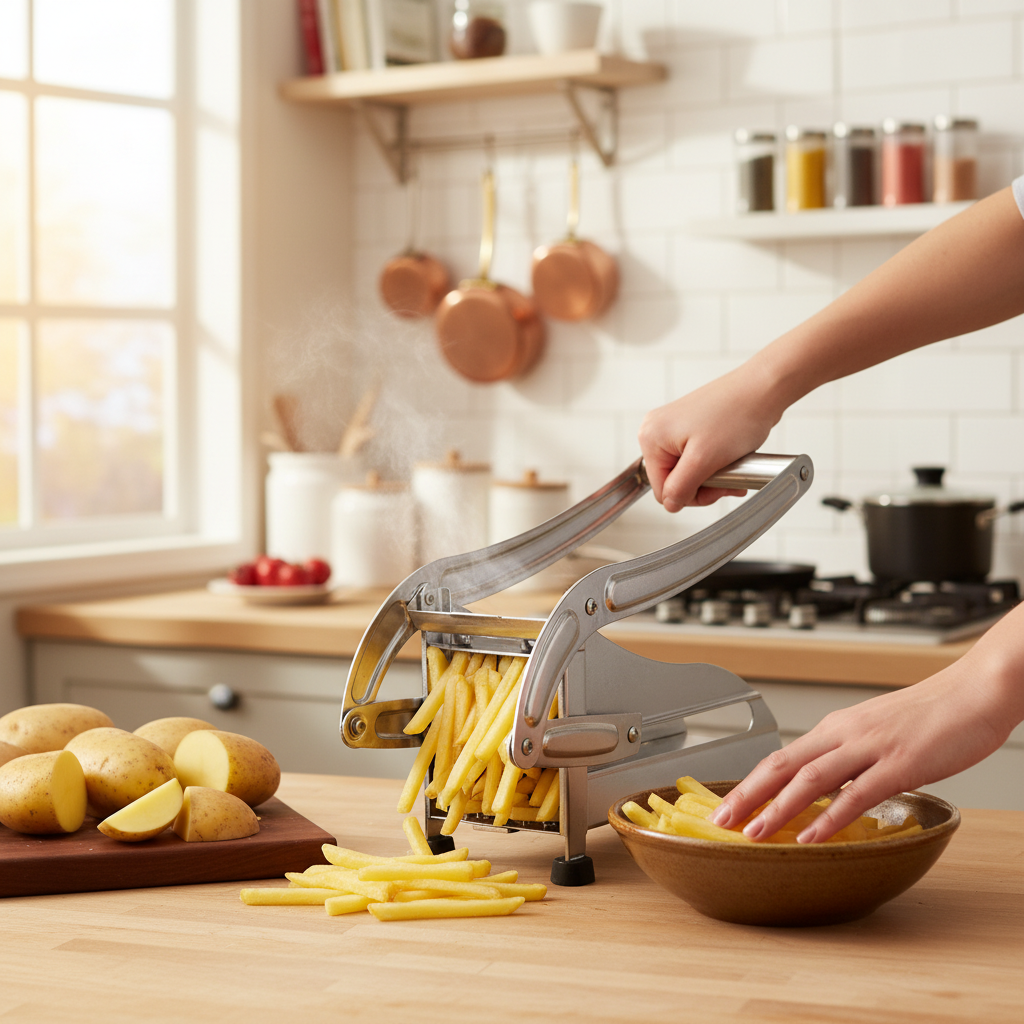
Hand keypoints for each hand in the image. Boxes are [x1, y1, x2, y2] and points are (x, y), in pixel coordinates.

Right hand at [637, 364, 780, 511]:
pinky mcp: (689, 426)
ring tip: (733, 464)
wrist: (762, 389)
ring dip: (712, 475)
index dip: (691, 495)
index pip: (662, 490)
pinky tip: (730, 456)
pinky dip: (715, 463)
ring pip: (687, 471)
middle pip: (673, 481)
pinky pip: (696, 458)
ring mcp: (672, 427)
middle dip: (703, 484)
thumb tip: (670, 504)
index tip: (717, 486)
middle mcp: (656, 430)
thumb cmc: (736, 415)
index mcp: (651, 438)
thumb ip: (681, 488)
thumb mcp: (704, 461)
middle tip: (729, 476)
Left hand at [708, 606, 1023, 841]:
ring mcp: (871, 748)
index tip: (727, 805)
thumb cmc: (932, 715)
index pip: (781, 757)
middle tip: (720, 821)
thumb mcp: (878, 733)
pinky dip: (829, 817)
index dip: (750, 783)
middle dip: (747, 795)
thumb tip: (827, 788)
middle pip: (782, 765)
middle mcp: (845, 734)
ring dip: (777, 808)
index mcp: (837, 728)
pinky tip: (811, 836)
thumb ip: (851, 759)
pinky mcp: (900, 763)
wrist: (974, 690)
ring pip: (810, 779)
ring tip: (753, 833)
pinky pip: (857, 793)